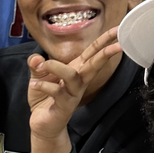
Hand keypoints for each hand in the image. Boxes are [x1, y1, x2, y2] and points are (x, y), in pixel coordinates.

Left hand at [28, 28, 120, 152]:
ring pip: (72, 76)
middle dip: (106, 53)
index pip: (93, 51)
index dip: (105, 40)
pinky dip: (43, 85)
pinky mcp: (65, 105)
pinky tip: (35, 84)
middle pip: (95, 63)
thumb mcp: (38, 75)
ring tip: (43, 64)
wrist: (42, 123)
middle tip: (118, 44)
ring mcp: (74, 93)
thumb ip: (36, 63)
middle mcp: (79, 80)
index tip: (118, 29)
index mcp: (77, 69)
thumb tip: (36, 58)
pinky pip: (56, 91)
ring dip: (57, 67)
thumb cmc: (45, 97)